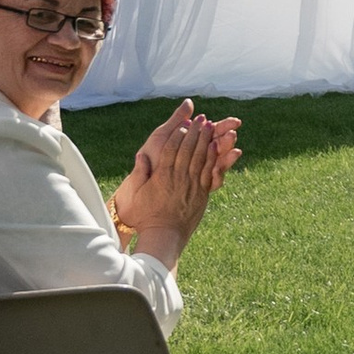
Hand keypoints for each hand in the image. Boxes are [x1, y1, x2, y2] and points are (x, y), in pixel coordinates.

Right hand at [115, 100, 237, 255]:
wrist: (164, 235)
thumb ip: (139, 174)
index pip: (171, 150)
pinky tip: (217, 147)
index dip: (178, 135)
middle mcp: (179, 178)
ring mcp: (192, 185)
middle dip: (195, 132)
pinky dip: (214, 158)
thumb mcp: (137, 194)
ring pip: (201, 158)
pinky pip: (209, 172)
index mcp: (162, 176)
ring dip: (206, 140)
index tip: (183, 123)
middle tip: (202, 118)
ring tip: (212, 126)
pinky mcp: (202, 193)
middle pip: (188, 150)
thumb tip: (141, 155)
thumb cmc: (146, 216)